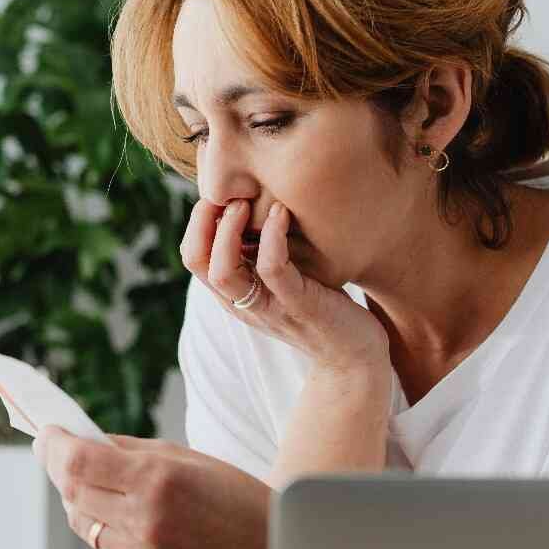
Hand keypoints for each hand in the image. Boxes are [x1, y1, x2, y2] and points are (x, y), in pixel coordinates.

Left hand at [33, 426, 268, 548]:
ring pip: (82, 522)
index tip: (45, 432)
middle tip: (54, 449)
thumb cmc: (234, 497)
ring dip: (77, 498)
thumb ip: (130, 451)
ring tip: (91, 481)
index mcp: (157, 479)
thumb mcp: (185, 458)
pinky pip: (103, 548)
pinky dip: (100, 526)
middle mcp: (144, 520)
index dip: (53, 445)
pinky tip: (117, 512)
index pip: (77, 462)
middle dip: (58, 467)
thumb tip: (82, 441)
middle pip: (71, 492)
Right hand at [180, 197, 389, 375]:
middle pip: (197, 263)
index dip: (197, 221)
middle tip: (230, 194)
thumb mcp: (283, 278)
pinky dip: (272, 237)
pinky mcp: (299, 306)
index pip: (193, 257)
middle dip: (204, 221)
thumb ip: (262, 253)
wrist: (354, 355)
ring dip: (229, 230)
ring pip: (223, 273)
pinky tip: (281, 213)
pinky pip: (273, 270)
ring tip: (247, 203)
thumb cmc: (321, 306)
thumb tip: (253, 203)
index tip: (221, 193)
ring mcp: (269, 307)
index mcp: (234, 295)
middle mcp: (243, 303)